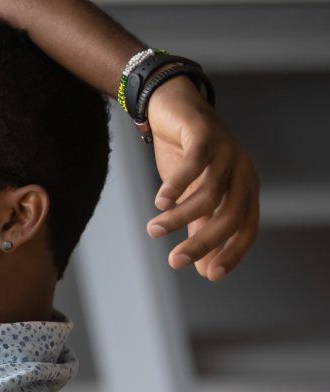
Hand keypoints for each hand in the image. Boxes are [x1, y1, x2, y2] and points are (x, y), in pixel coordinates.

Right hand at [143, 76, 259, 281]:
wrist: (171, 108)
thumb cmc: (185, 155)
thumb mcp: (192, 196)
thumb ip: (200, 228)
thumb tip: (204, 270)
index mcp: (245, 188)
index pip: (246, 227)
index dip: (232, 252)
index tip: (210, 275)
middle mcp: (242, 171)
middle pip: (230, 215)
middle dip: (203, 242)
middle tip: (175, 261)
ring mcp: (226, 151)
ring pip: (209, 193)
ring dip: (179, 216)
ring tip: (153, 229)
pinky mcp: (204, 135)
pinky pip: (194, 165)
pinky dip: (177, 186)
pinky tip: (160, 201)